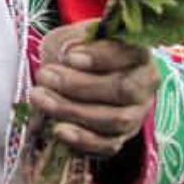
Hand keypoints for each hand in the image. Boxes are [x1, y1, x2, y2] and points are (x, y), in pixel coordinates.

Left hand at [27, 22, 157, 158]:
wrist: (74, 77)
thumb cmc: (74, 52)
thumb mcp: (69, 38)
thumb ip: (69, 44)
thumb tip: (65, 57)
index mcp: (136, 52)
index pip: (127, 53)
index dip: (99, 57)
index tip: (69, 57)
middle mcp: (143, 84)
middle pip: (122, 89)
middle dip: (79, 85)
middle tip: (44, 77)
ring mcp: (136, 114)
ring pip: (116, 119)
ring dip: (74, 111)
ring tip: (40, 98)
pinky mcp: (122, 137)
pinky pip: (109, 145)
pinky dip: (83, 140)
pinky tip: (58, 130)